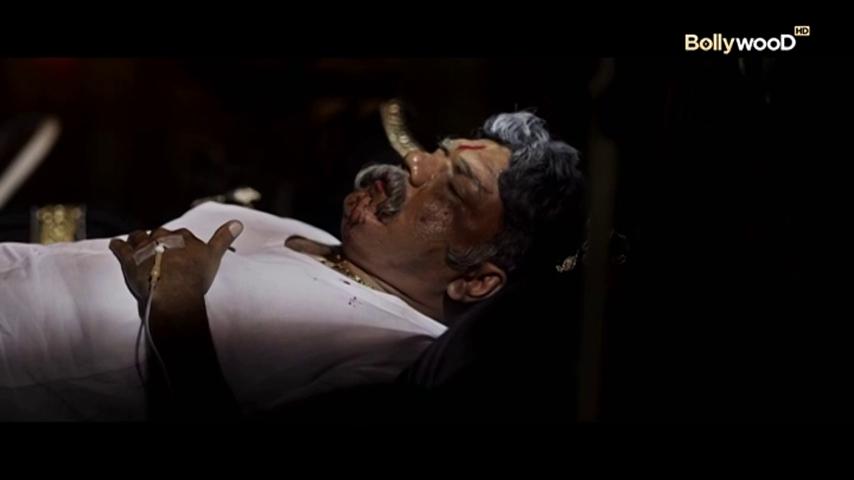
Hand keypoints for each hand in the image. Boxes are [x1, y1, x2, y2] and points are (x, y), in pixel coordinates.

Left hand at [108, 220, 242, 311]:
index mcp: (183, 236)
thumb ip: (223, 239)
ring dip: (138, 239)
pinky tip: (115, 244)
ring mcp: (144, 247)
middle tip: (160, 249)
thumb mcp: (213, 255)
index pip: (181, 235)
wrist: (173, 290)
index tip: (182, 249)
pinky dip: (117, 245)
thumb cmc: (195, 275)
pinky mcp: (128, 259)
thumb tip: (238, 222)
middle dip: (159, 239)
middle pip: (159, 234)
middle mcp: (162, 237)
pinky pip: (119, 248)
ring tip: (137, 241)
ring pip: (139, 237)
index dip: (181, 242)